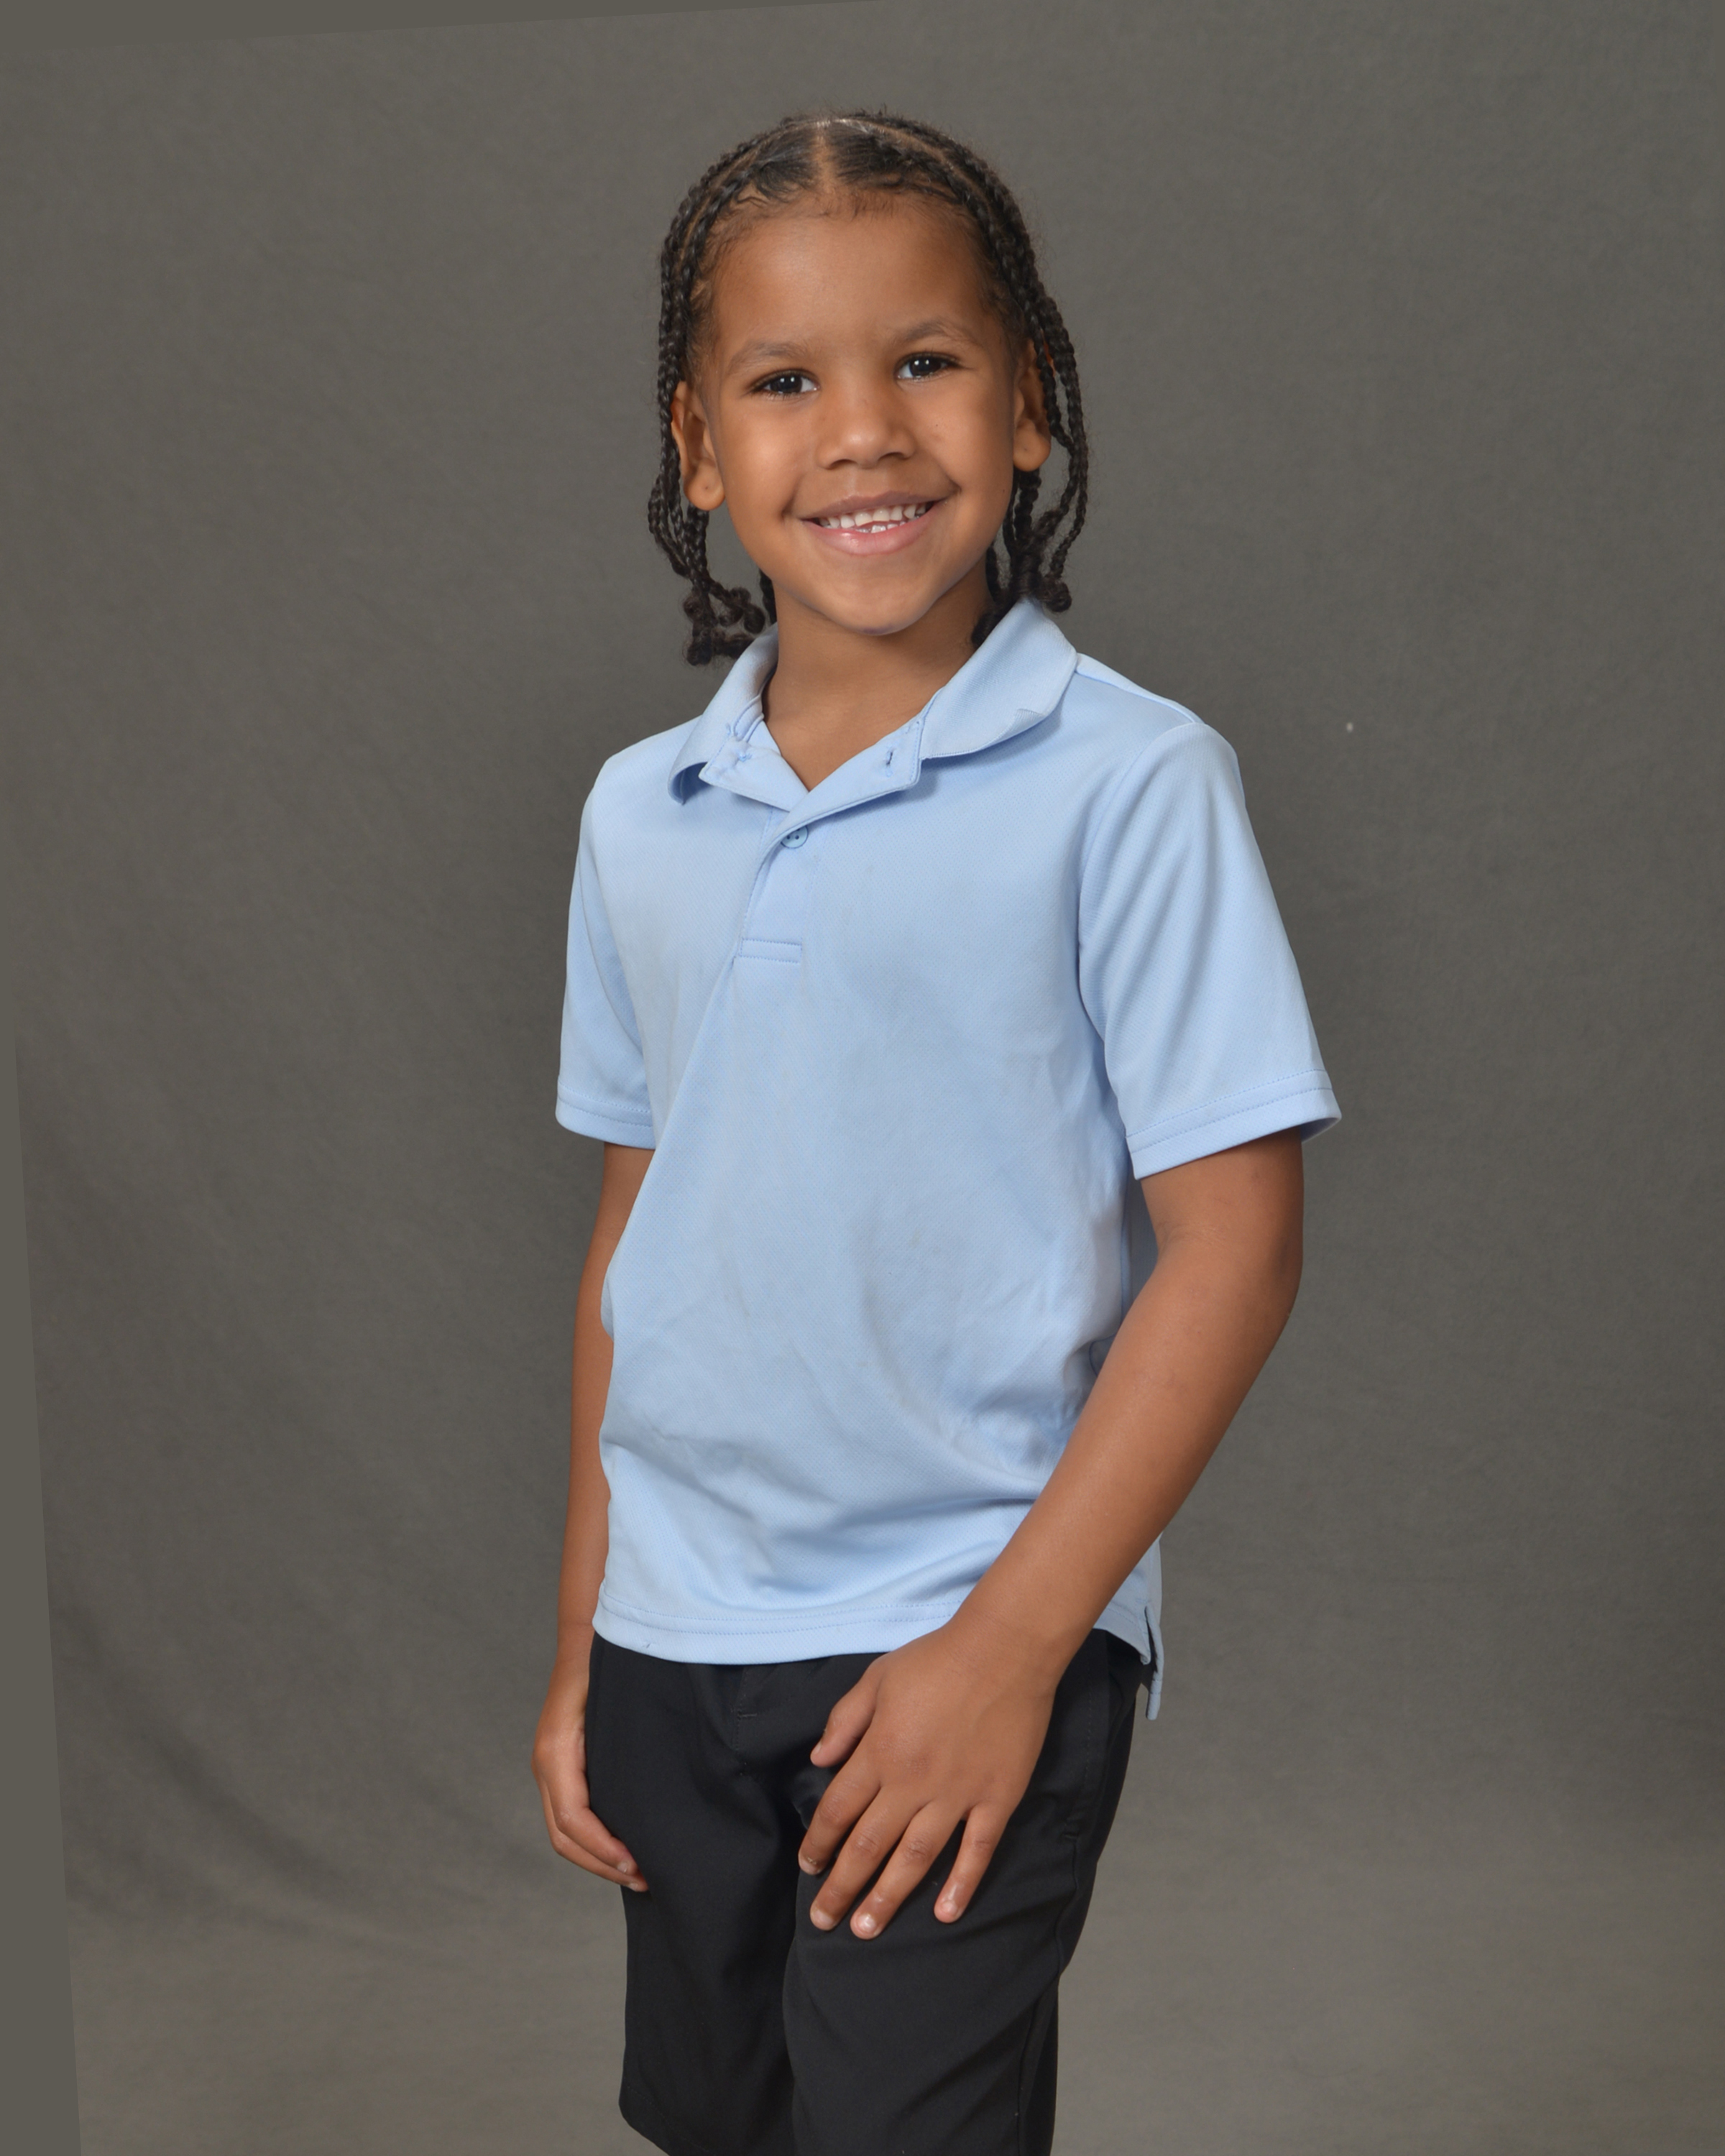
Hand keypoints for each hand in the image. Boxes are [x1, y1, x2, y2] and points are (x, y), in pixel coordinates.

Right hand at [531, 1638, 646, 1891]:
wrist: (588, 1637)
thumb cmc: (607, 1665)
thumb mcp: (615, 1702)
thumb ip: (622, 1745)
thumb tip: (649, 1798)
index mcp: (557, 1752)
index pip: (573, 1819)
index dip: (603, 1850)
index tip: (638, 1866)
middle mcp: (547, 1765)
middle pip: (564, 1837)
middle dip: (602, 1864)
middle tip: (646, 1879)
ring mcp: (550, 1768)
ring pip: (563, 1832)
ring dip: (597, 1858)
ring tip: (638, 1872)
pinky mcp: (562, 1769)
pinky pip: (569, 1816)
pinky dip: (592, 1841)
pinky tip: (623, 1846)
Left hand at [796, 1619, 1059, 1938]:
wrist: (1005, 1649)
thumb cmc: (937, 1659)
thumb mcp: (877, 1678)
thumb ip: (845, 1721)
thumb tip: (818, 1760)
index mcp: (880, 1752)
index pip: (838, 1810)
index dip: (819, 1844)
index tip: (807, 1868)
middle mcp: (912, 1783)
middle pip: (868, 1846)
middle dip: (842, 1887)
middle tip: (825, 1921)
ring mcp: (957, 1795)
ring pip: (915, 1859)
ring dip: (888, 1898)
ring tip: (866, 1930)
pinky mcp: (996, 1799)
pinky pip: (976, 1851)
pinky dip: (961, 1885)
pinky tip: (944, 1914)